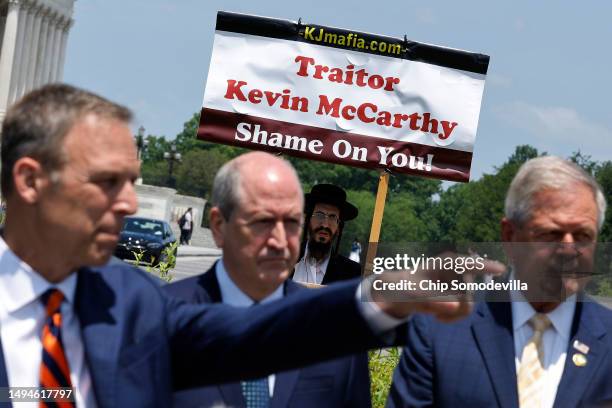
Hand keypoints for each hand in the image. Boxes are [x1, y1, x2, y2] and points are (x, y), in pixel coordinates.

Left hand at [368, 252, 504, 321]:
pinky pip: (465, 310)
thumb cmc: (404, 286)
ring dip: (453, 314)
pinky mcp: (461, 293)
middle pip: (467, 293)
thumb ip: (429, 300)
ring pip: (468, 304)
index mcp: (445, 262)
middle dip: (454, 306)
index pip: (468, 264)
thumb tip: (455, 306)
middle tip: (434, 312)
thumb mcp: (411, 294)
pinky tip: (439, 317)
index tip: (501, 269)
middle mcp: (457, 269)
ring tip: (435, 314)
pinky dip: (453, 316)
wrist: (402, 291)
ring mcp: (461, 281)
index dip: (485, 266)